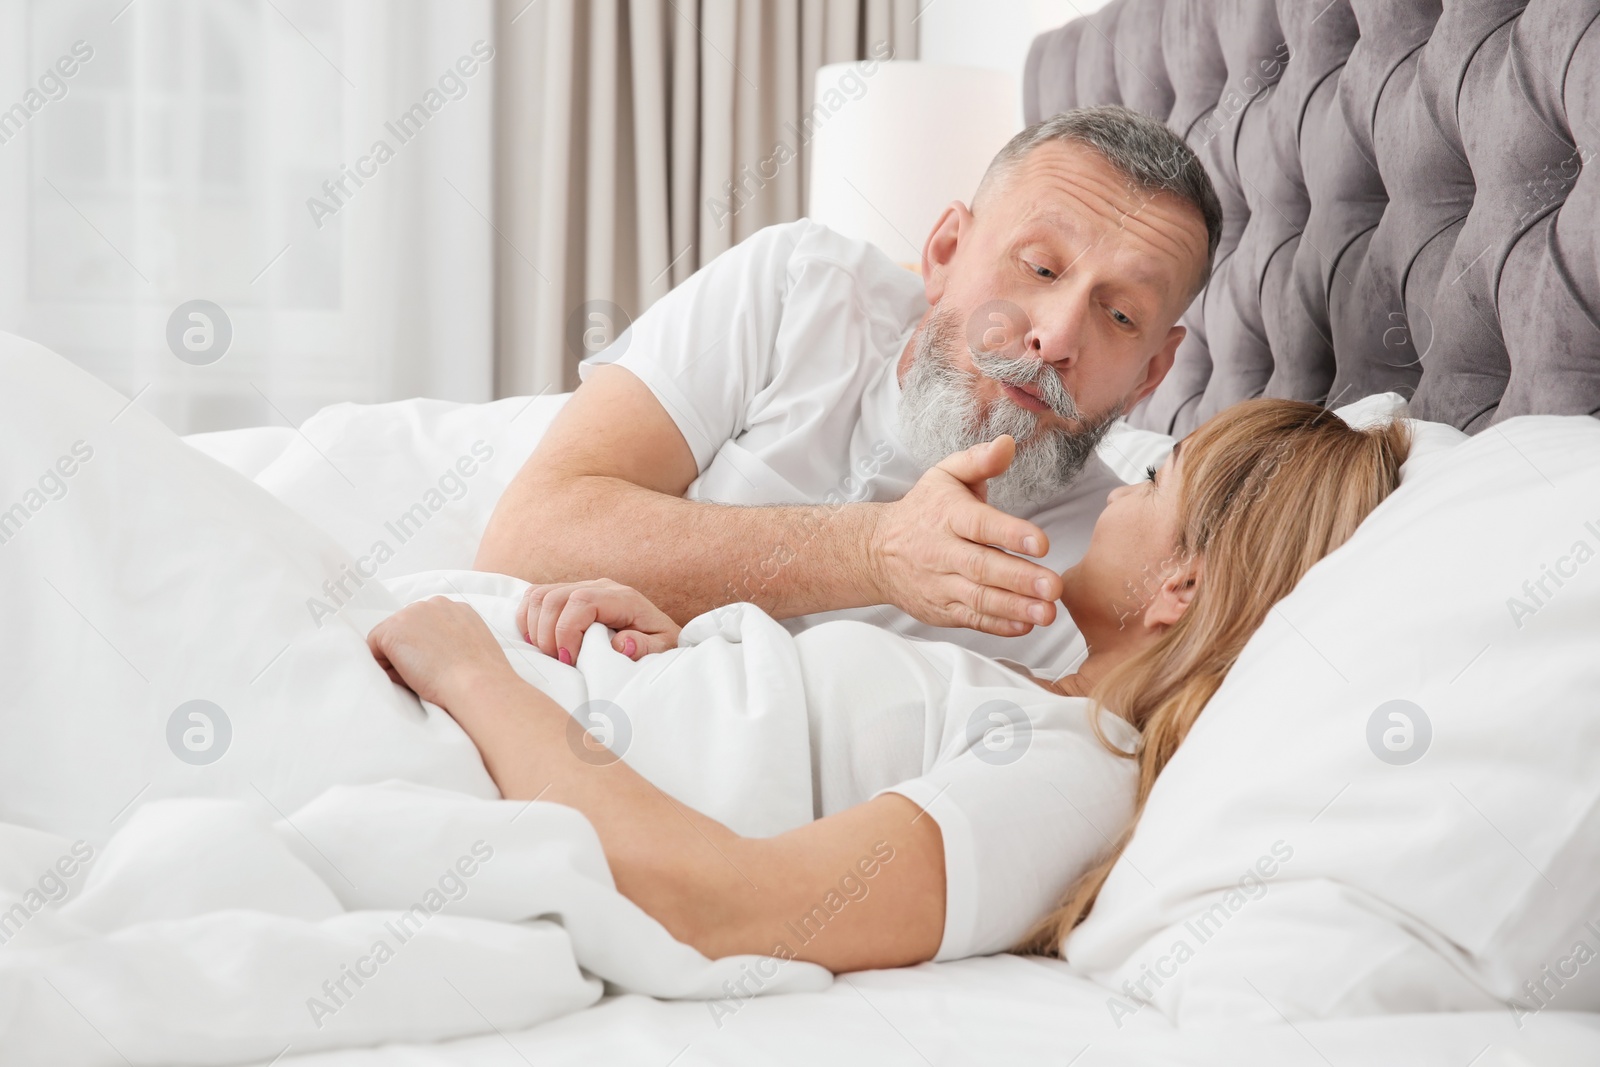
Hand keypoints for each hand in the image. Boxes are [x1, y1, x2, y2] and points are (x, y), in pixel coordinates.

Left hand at [368, 597, 515, 706]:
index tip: (438, 667)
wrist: (476, 683)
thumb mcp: (472, 647)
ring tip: (423, 675)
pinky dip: (386, 667)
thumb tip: (431, 653)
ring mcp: (411, 613)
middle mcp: (433, 604)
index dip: (425, 650)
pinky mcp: (392, 629)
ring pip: (390, 640)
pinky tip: (410, 675)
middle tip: (431, 674)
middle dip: (411, 652)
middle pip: (406, 631)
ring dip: (399, 659)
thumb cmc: (479, 677)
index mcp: (456, 609)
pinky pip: (374, 650)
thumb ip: (452, 639)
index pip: (425, 627)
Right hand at [519, 578, 682, 662]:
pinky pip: (536, 597)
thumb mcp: (663, 649)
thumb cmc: (657, 644)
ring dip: (535, 628)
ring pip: (541, 595)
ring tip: (550, 654)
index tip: (569, 659)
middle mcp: (600, 587)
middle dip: (548, 634)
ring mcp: (582, 588)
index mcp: (623, 598)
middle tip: (560, 661)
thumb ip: (646, 647)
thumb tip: (622, 644)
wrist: (658, 633)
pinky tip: (539, 641)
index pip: (582, 601)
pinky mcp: (569, 594)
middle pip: (556, 597)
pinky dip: (528, 619)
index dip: (567, 630)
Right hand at [865, 435, 1062, 636]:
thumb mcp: (945, 475)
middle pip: (982, 567)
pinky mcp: (941, 610)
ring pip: (979, 598)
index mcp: (948, 515)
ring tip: (1048, 612)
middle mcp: (942, 552)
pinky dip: (998, 625)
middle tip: (1054, 587)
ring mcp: (940, 584)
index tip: (1042, 543)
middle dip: (1020, 579)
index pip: (980, 524)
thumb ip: (979, 461)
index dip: (1011, 534)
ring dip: (1015, 607)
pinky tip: (1025, 624)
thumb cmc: (924, 510)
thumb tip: (1007, 444)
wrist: (877, 552)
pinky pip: (971, 619)